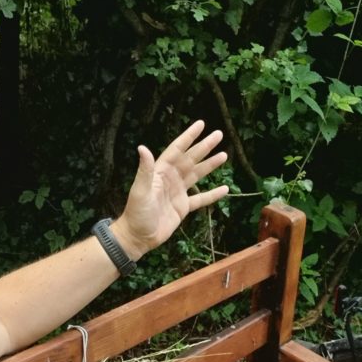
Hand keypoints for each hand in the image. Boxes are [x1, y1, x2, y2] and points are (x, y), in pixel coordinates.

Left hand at [113, 120, 228, 258]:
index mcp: (160, 172)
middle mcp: (170, 179)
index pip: (177, 150)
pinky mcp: (183, 207)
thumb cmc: (136, 213)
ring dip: (210, 165)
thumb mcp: (140, 190)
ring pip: (197, 175)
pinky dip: (212, 194)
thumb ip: (145, 170)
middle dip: (204, 147)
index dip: (188, 137)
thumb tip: (142, 147)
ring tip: (224, 154)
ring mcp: (178, 192)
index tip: (201, 124)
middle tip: (219, 134)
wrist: (138, 237)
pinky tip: (225, 189)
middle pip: (190, 159)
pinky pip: (201, 199)